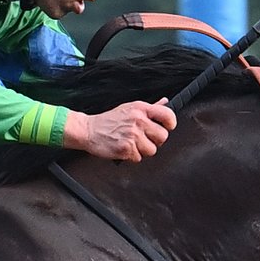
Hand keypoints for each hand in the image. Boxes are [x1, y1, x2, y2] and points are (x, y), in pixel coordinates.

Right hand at [61, 98, 175, 161]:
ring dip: (143, 150)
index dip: (170, 124)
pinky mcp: (126, 148)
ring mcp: (133, 135)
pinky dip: (132, 156)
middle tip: (144, 139)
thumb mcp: (129, 108)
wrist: (89, 130)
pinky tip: (124, 149)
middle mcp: (139, 120)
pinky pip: (139, 158)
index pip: (168, 115)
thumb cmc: (108, 120)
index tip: (166, 127)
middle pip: (163, 136)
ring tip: (132, 144)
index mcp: (141, 109)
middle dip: (155, 141)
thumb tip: (165, 102)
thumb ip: (149, 107)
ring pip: (152, 150)